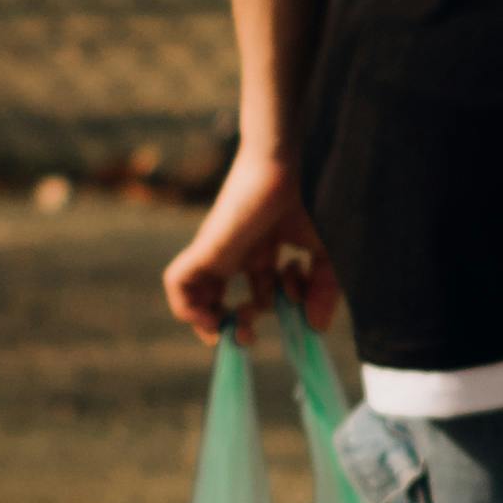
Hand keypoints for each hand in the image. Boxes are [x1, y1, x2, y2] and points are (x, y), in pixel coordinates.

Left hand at [161, 146, 338, 344]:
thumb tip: (314, 329)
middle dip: (239, 325)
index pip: (261, 294)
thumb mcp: (325, 256)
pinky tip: (210, 318)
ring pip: (197, 294)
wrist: (288, 167)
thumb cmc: (310, 201)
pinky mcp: (205, 249)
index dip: (276, 311)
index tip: (296, 306)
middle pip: (226, 300)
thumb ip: (323, 291)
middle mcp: (239, 255)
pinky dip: (186, 306)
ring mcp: (220, 252)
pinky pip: (177, 283)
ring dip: (209, 322)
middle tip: (249, 335)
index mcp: (266, 253)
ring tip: (227, 327)